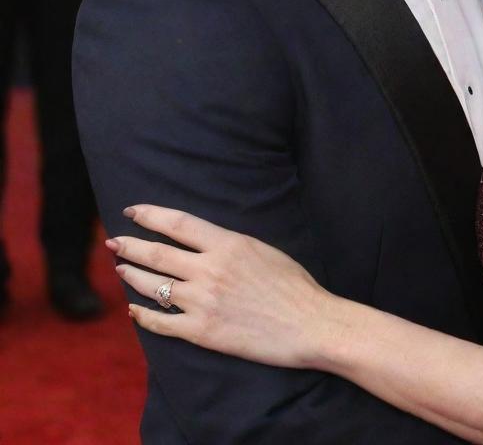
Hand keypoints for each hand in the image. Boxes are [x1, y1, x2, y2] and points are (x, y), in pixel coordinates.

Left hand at [107, 204, 331, 368]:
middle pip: (157, 253)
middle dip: (130, 245)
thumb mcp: (263, 249)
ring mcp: (202, 302)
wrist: (309, 324)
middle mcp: (210, 270)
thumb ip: (229, 244)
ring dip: (132, 276)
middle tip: (114, 242)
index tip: (132, 211)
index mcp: (228, 244)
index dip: (151, 215)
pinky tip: (135, 310)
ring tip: (121, 269)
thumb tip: (203, 241)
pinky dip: (142, 315)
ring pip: (152, 286)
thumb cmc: (294, 285)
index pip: (178, 223)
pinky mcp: (201, 332)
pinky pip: (160, 322)